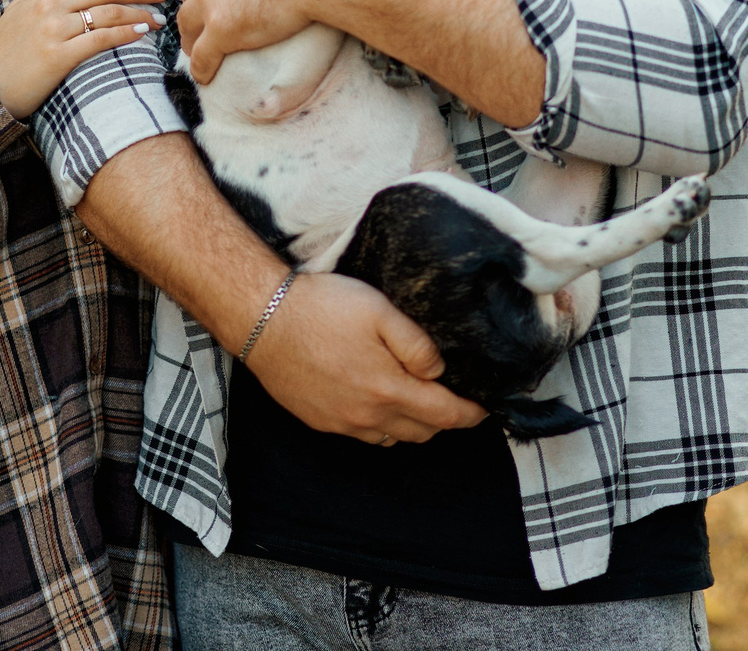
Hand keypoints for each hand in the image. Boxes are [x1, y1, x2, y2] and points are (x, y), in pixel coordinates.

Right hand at [0, 0, 165, 118]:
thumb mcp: (20, 6)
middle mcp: (48, 4)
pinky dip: (124, 33)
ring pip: (107, 12)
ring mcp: (53, 29)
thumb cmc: (7, 48)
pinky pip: (100, 39)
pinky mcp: (59, 56)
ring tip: (158, 17)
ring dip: (139, 12)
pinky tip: (141, 32)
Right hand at [242, 271, 486, 443]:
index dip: (470, 414)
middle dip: (444, 420)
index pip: (444, 416)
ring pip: (393, 438)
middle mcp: (367, 417)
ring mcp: (342, 424)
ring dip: (412, 424)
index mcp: (387, 389)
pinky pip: (364, 435)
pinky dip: (382, 425)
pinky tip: (377, 400)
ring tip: (416, 398)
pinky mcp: (321, 421)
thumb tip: (439, 370)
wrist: (263, 320)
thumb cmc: (322, 309)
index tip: (484, 408)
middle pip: (422, 433)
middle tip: (452, 398)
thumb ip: (417, 344)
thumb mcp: (379, 311)